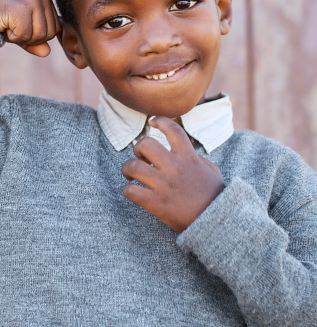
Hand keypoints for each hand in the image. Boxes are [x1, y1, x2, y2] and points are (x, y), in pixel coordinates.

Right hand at [0, 0, 60, 56]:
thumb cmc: (1, 20)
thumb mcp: (22, 32)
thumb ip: (36, 42)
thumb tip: (47, 52)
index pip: (55, 29)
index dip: (38, 37)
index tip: (21, 27)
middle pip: (50, 34)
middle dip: (31, 38)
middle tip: (14, 27)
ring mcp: (32, 0)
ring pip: (40, 36)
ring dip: (22, 38)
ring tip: (9, 25)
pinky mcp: (21, 8)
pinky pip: (25, 36)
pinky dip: (13, 37)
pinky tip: (4, 25)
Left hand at [121, 116, 224, 232]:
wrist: (216, 223)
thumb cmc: (214, 196)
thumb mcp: (211, 170)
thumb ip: (196, 158)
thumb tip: (184, 150)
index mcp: (189, 157)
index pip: (173, 131)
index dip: (161, 121)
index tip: (152, 121)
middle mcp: (174, 168)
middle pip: (145, 144)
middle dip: (138, 148)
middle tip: (140, 157)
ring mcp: (164, 185)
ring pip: (133, 166)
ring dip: (127, 168)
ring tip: (130, 174)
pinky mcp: (156, 203)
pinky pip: (131, 191)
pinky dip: (128, 190)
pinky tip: (133, 191)